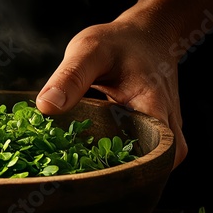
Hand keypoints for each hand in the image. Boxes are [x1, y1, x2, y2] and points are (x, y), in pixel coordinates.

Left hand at [35, 17, 187, 169]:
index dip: (110, 174)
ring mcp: (163, 138)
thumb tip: (46, 106)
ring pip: (139, 169)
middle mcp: (167, 132)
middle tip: (67, 174)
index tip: (75, 174)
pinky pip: (135, 158)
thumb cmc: (120, 42)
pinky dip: (111, 158)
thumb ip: (70, 77)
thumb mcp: (90, 51)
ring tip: (72, 166)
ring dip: (108, 168)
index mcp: (156, 112)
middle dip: (105, 177)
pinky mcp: (153, 137)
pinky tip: (84, 155)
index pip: (145, 164)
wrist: (148, 35)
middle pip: (142, 173)